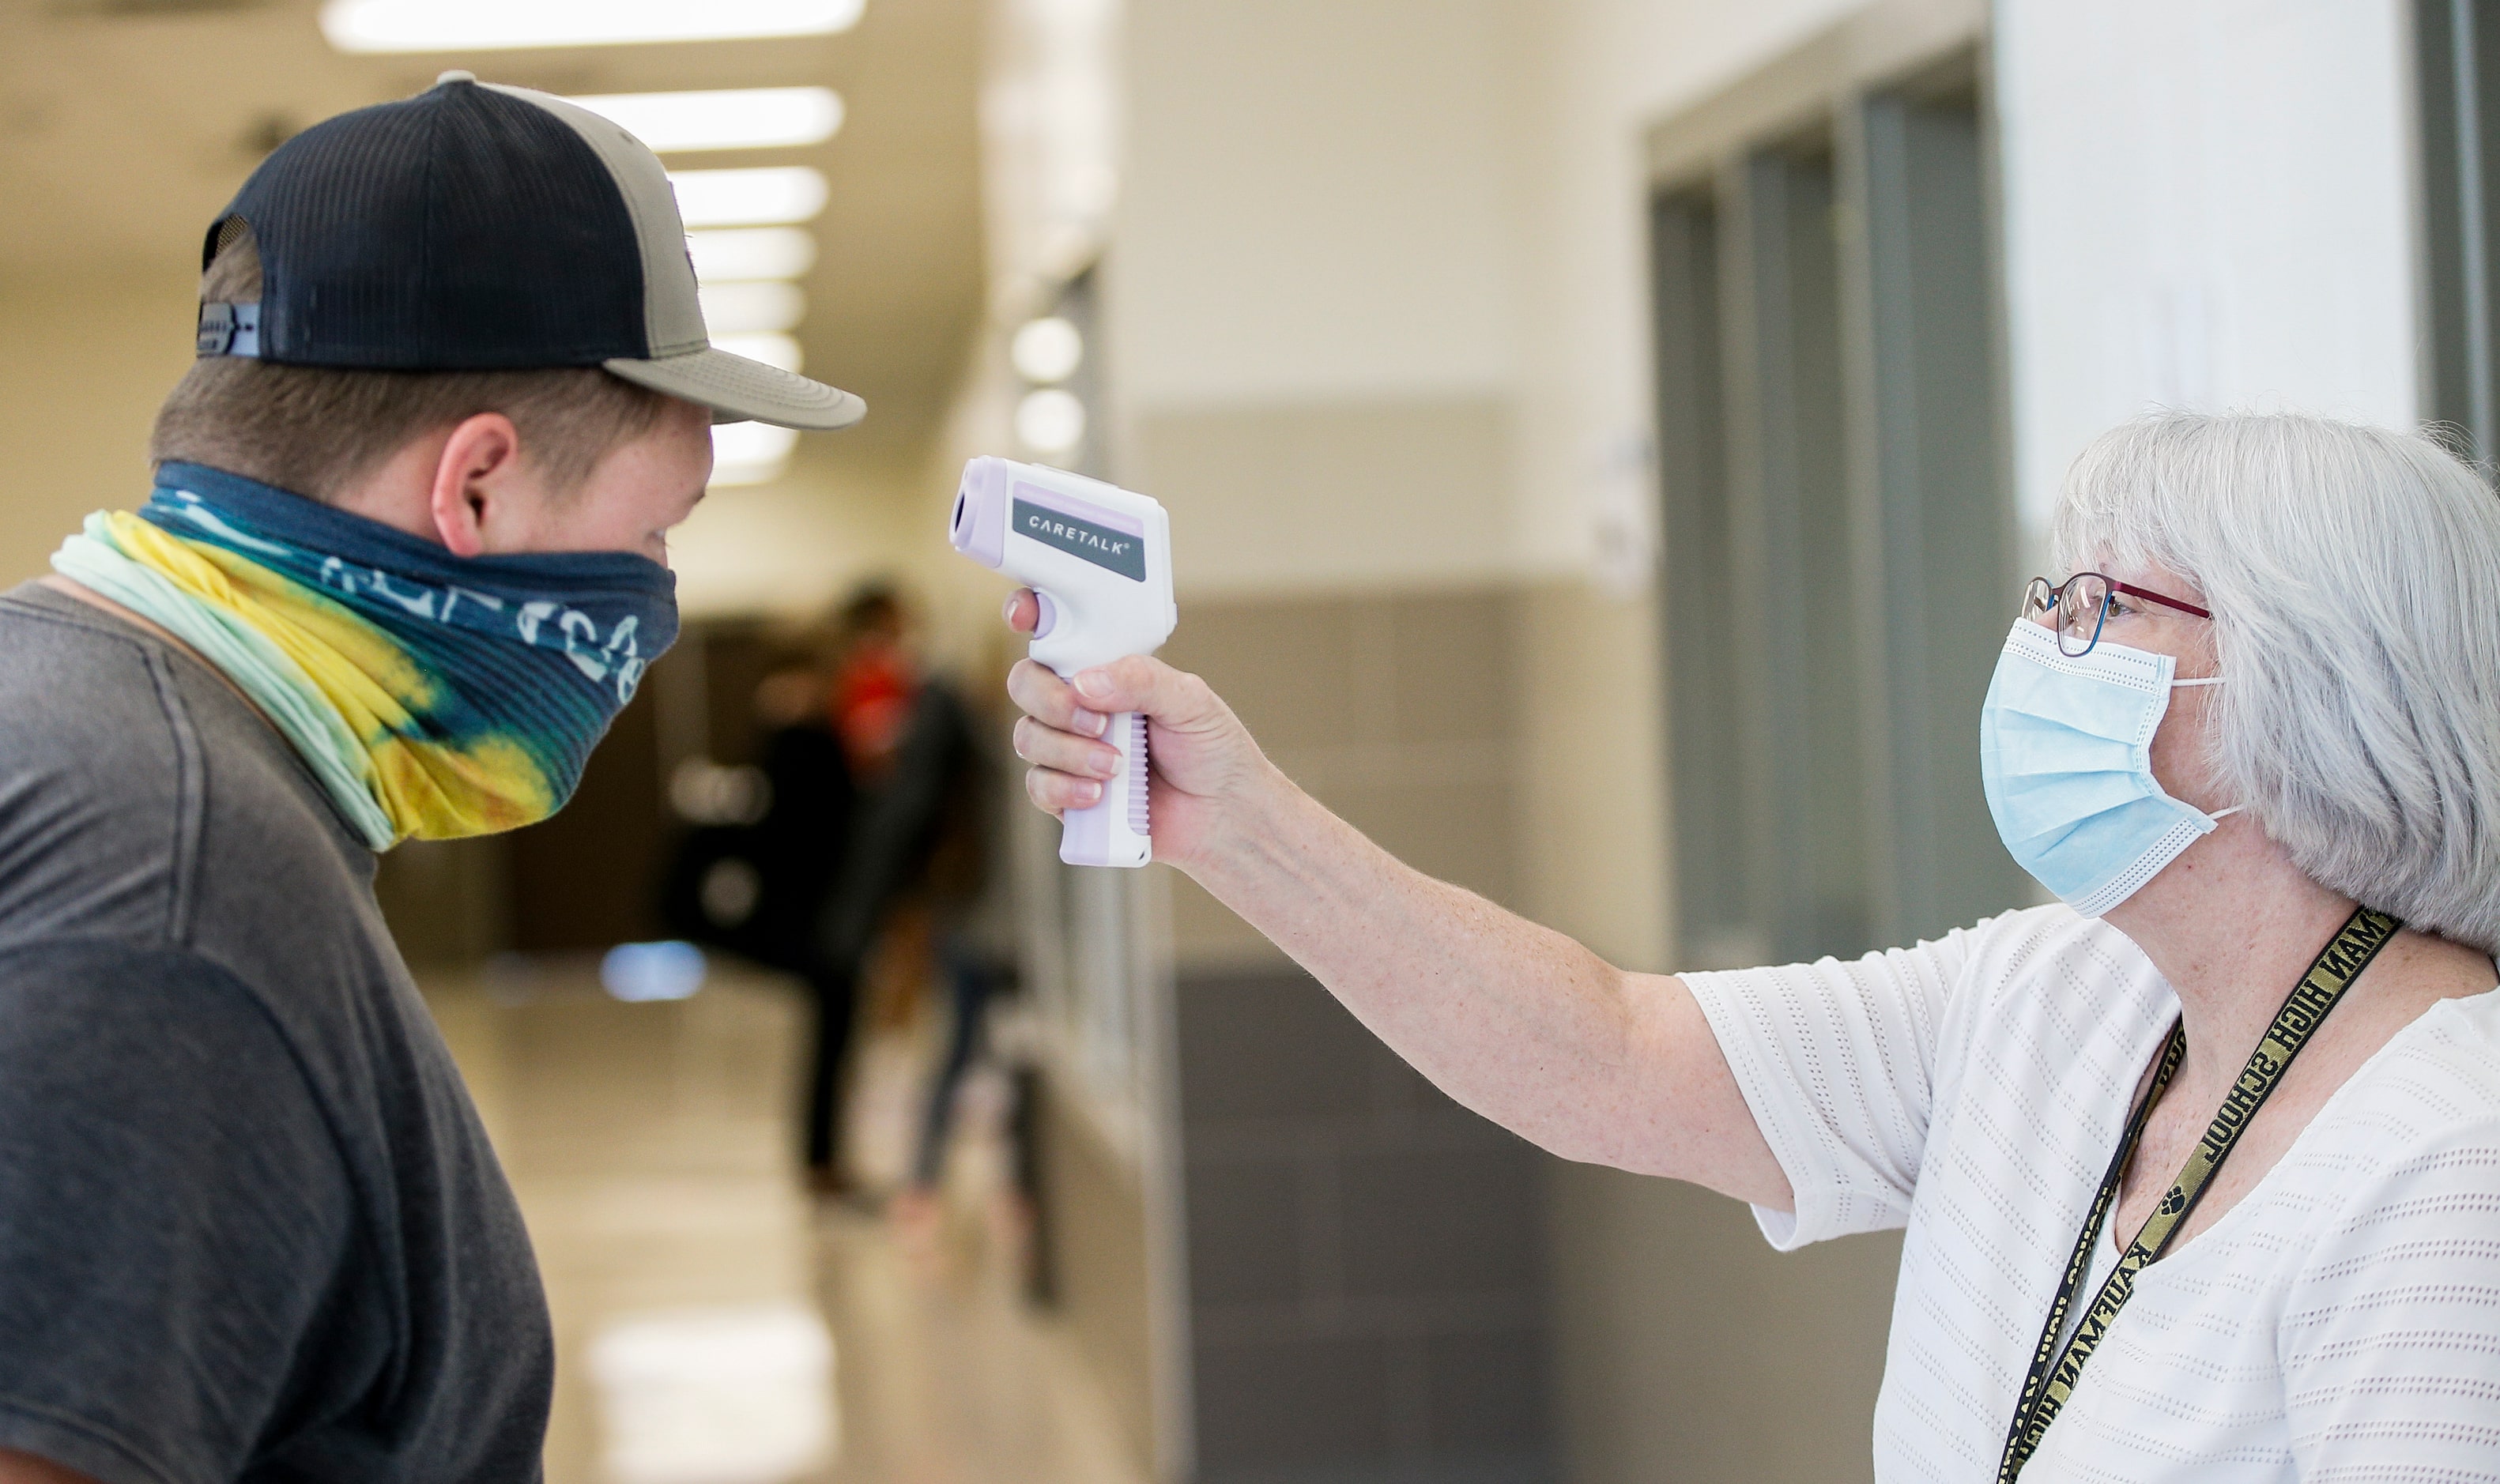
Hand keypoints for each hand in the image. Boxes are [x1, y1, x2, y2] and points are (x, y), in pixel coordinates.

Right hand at [1002, 588, 1273, 870]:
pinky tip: (1098, 794)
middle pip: (1026, 683)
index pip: (1056, 633)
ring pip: (1028, 736)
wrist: (1225, 813)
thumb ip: (1142, 680)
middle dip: (1051, 701)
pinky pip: (1038, 785)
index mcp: (1107, 669)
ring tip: (1115, 767)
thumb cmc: (1212, 748)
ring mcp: (1069, 748)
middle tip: (1097, 723)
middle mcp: (1080, 704)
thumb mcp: (1189, 700)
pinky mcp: (1066, 794)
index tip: (1024, 617)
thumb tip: (1085, 683)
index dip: (1030, 613)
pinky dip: (1063, 788)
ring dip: (1068, 751)